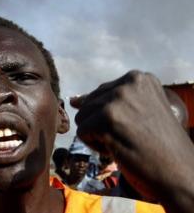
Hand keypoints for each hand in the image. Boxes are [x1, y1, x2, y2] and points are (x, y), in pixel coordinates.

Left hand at [72, 70, 193, 211]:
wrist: (178, 173)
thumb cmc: (158, 145)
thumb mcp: (137, 112)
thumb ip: (106, 101)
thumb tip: (72, 100)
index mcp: (139, 78)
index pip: (100, 93)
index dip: (110, 117)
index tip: (135, 127)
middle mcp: (129, 83)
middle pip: (89, 104)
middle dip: (101, 125)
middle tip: (130, 136)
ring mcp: (118, 100)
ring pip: (83, 118)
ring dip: (98, 135)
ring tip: (124, 141)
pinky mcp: (107, 118)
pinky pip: (81, 132)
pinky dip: (95, 146)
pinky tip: (118, 149)